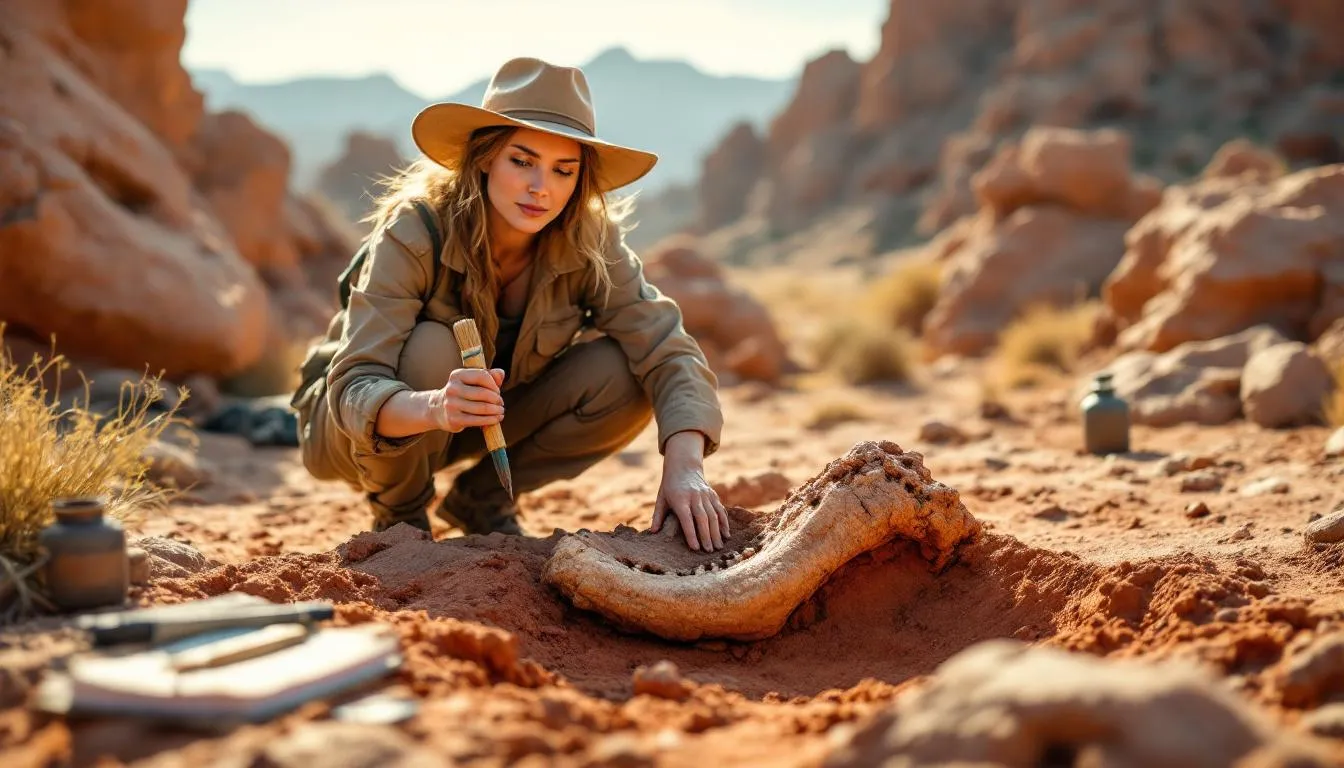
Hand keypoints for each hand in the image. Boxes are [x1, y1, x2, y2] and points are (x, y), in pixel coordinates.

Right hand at [427, 368, 504, 432]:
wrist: (438, 409)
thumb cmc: (462, 393)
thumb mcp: (472, 381)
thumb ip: (489, 375)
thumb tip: (501, 374)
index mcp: (457, 375)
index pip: (482, 376)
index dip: (494, 385)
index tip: (497, 391)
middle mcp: (452, 388)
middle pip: (483, 393)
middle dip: (496, 399)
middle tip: (500, 403)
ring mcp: (452, 405)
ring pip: (482, 408)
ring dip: (496, 410)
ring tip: (501, 411)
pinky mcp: (454, 419)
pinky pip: (478, 420)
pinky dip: (491, 420)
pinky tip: (496, 419)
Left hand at [652, 431, 729, 550]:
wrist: (683, 466)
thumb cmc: (669, 486)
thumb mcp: (661, 498)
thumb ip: (658, 515)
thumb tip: (653, 532)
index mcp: (680, 498)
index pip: (686, 518)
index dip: (691, 533)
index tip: (695, 548)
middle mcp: (694, 496)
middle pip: (702, 518)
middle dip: (706, 536)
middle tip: (709, 551)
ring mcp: (705, 494)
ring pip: (713, 515)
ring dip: (717, 532)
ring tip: (718, 547)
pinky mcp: (712, 494)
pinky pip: (720, 509)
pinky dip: (724, 522)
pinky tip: (726, 534)